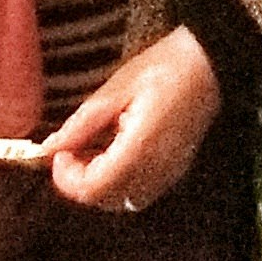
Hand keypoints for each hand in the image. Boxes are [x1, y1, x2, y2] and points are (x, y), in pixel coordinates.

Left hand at [48, 25, 219, 213]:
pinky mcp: (175, 171)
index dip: (66, 178)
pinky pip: (139, 191)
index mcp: (138, 150)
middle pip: (103, 200)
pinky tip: (121, 149)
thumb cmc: (165, 66)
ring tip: (98, 145)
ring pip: (120, 200)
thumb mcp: (118, 87)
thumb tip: (48, 148)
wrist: (213, 60)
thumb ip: (81, 123)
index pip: (92, 189)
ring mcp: (167, 175)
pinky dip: (121, 179)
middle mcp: (154, 172)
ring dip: (100, 181)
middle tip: (75, 146)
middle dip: (80, 179)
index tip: (60, 151)